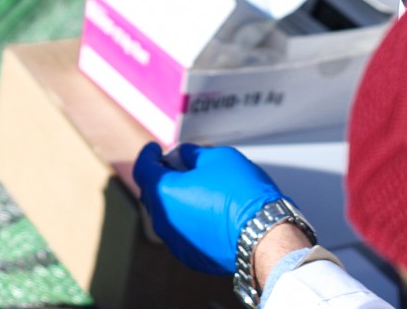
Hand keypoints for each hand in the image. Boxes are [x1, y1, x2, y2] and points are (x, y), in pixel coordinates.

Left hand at [133, 143, 295, 276]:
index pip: (143, 170)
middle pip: (152, 194)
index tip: (155, 148)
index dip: (147, 155)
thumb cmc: (241, 192)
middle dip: (160, 178)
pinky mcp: (191, 257)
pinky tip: (204, 212)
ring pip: (166, 216)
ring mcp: (176, 242)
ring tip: (192, 188)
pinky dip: (186, 221)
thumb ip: (191, 155)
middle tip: (174, 166)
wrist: (263, 234)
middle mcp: (164, 221)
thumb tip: (181, 156)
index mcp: (164, 192)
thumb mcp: (216, 158)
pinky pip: (181, 234)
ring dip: (173, 201)